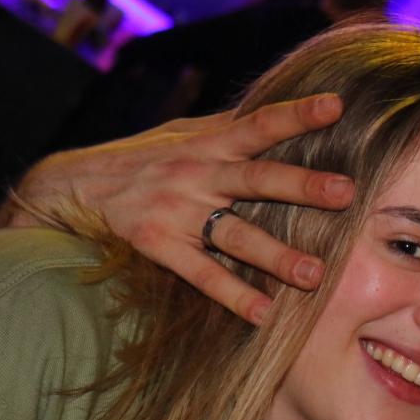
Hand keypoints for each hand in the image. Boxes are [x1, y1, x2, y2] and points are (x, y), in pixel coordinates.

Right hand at [1, 94, 353, 323]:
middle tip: (347, 192)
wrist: (72, 185)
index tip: (336, 105)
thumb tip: (281, 114)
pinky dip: (233, 295)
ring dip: (276, 255)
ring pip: (235, 235)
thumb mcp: (186, 131)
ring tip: (314, 274)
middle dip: (303, 186)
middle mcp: (199, 175)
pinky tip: (263, 313)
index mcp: (210, 142)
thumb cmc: (146, 155)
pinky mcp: (159, 246)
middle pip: (258, 179)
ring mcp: (179, 212)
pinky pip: (201, 275)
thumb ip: (231, 127)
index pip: (260, 122)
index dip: (297, 113)